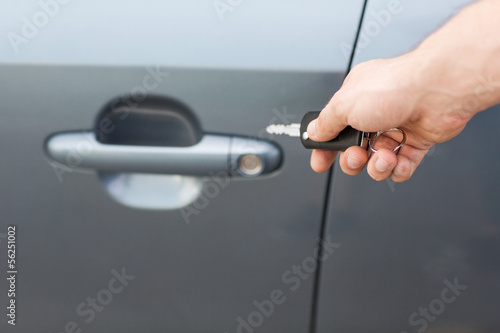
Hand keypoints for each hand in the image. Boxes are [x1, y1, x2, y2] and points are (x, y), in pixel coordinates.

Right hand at [307, 51, 478, 181]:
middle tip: (357, 156)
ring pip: (377, 161)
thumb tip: (313, 132)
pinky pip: (402, 166)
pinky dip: (399, 169)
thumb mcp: (344, 105)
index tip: (320, 162)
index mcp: (355, 100)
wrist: (438, 91)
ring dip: (377, 166)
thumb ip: (326, 123)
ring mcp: (397, 127)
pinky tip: (398, 161)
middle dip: (353, 160)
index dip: (325, 149)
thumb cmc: (395, 87)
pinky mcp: (418, 141)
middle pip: (354, 150)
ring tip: (384, 157)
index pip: (334, 130)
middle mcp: (375, 113)